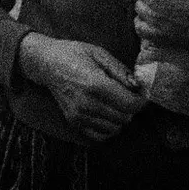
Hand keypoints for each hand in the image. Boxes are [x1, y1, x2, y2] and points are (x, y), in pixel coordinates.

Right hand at [18, 35, 145, 142]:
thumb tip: (139, 86)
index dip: (141, 100)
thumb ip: (121, 71)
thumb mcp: (100, 54)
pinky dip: (108, 128)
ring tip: (117, 103)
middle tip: (129, 94)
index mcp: (95, 84)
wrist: (47, 64)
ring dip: (121, 118)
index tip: (142, 92)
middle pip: (124, 118)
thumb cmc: (74, 54)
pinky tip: (108, 114)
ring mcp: (79, 115)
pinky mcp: (74, 122)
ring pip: (114, 129)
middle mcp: (87, 104)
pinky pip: (100, 136)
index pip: (129, 104)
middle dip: (132, 107)